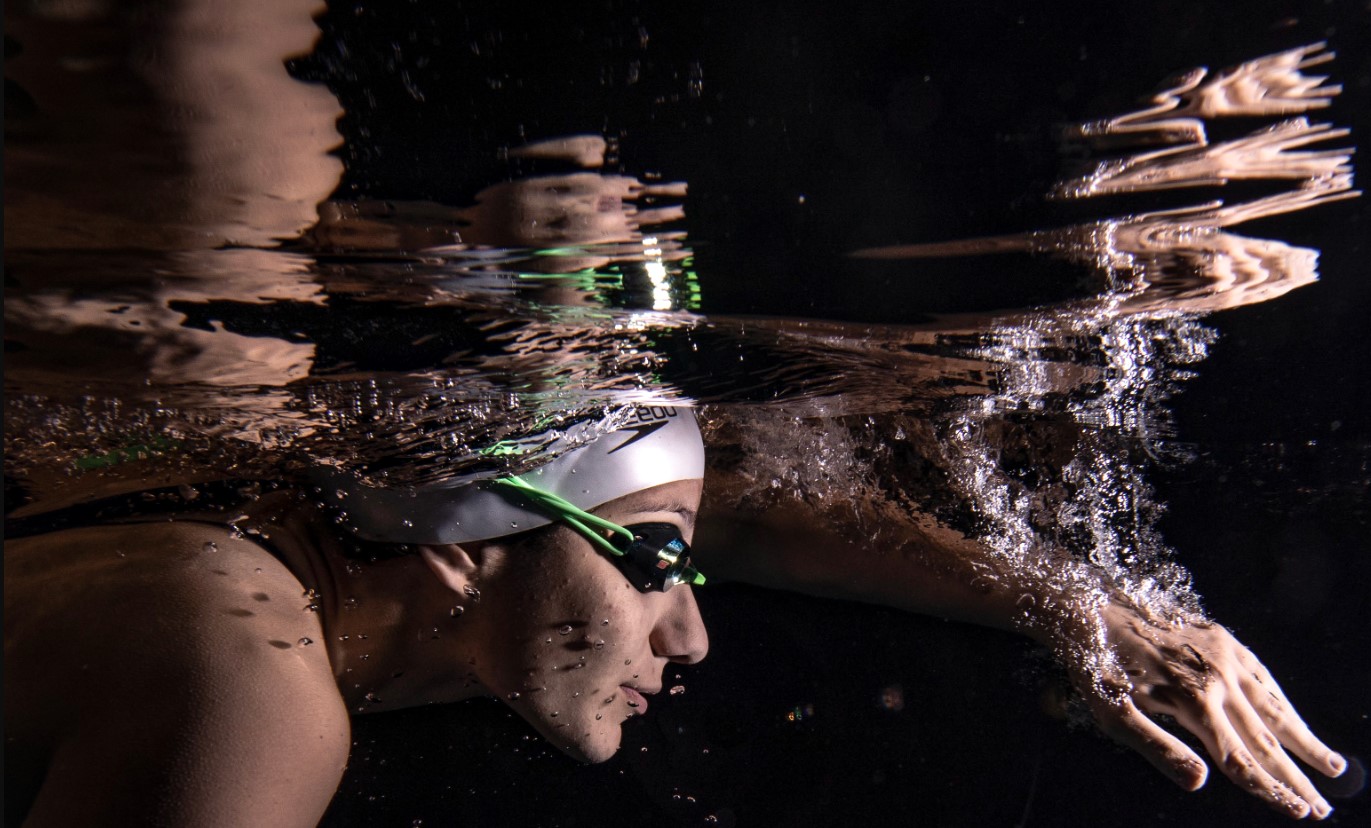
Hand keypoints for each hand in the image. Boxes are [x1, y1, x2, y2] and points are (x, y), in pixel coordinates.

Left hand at [1067, 601, 1345, 819]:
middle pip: (1266, 740)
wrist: (1092, 609)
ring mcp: (1225, 655)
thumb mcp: (1115, 714)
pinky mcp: (1223, 639)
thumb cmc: (1098, 668)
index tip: (1299, 812)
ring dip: (1304, 742)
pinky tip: (1293, 721)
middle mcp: (1218, 678)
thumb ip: (1159, 748)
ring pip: (1275, 707)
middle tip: (1321, 812)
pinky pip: (1263, 678)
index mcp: (1194, 701)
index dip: (1271, 789)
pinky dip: (1283, 704)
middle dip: (1296, 778)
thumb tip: (1200, 783)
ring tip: (1332, 770)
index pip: (1241, 759)